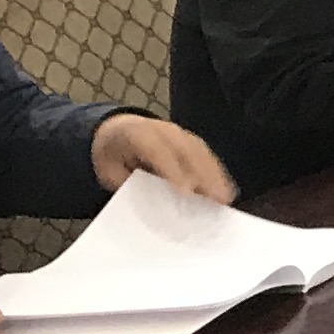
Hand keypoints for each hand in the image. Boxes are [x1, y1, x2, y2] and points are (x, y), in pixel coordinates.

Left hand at [90, 112, 234, 202]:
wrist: (117, 131)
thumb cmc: (113, 155)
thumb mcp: (108, 171)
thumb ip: (126, 183)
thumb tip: (149, 203)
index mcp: (136, 134)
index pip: (157, 151)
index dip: (173, 170)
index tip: (186, 191)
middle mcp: (162, 130)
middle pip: (187, 151)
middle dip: (203, 175)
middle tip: (216, 199)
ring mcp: (180, 134)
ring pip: (201, 153)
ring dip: (215, 175)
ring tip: (225, 198)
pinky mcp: (192, 141)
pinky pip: (207, 155)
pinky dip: (216, 172)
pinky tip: (224, 189)